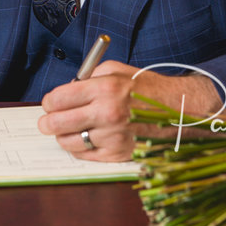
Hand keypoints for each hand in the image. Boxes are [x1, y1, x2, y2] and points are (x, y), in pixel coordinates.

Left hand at [38, 60, 223, 161]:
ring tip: (66, 130)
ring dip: (63, 136)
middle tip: (46, 121)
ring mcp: (114, 136)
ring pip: (69, 142)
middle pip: (57, 123)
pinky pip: (86, 155)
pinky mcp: (120, 154)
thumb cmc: (146, 88)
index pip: (58, 99)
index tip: (49, 104)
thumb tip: (64, 91)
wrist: (179, 109)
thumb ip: (87, 77)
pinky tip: (86, 138)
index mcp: (105, 88)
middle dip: (47, 122)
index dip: (49, 102)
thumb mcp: (116, 70)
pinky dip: (80, 148)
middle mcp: (108, 113)